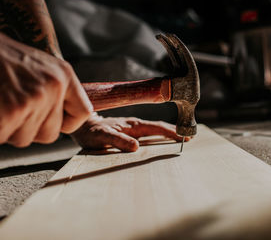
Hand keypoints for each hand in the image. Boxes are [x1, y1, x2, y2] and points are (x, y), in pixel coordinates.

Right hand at [0, 18, 92, 146]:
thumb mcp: (40, 67)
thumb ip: (54, 90)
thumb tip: (60, 117)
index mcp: (64, 76)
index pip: (82, 113)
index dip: (65, 123)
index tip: (51, 123)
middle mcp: (53, 89)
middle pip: (50, 134)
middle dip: (29, 131)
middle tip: (12, 116)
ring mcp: (33, 101)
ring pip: (25, 139)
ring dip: (6, 131)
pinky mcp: (10, 112)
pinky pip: (0, 139)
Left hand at [71, 113, 186, 151]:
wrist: (81, 125)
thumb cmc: (91, 132)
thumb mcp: (103, 137)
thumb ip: (118, 141)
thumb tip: (136, 147)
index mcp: (133, 125)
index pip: (157, 128)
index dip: (171, 132)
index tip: (184, 136)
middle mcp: (135, 124)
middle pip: (159, 127)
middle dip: (174, 131)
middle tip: (189, 137)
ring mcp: (132, 126)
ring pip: (155, 128)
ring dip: (168, 132)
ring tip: (180, 137)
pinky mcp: (129, 130)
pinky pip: (148, 131)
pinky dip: (158, 133)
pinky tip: (161, 138)